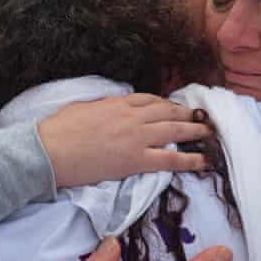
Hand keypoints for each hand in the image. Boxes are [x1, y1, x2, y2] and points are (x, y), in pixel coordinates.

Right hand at [38, 94, 211, 187]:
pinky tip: (205, 161)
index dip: (166, 104)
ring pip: (175, 130)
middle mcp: (132, 116)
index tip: (175, 107)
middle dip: (188, 114)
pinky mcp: (136, 160)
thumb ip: (102, 106)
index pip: (150, 100)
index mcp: (117, 102)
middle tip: (203, 117)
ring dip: (196, 131)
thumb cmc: (58, 130)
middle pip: (168, 111)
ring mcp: (136, 137)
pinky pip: (171, 158)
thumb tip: (110, 108)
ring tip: (211, 133)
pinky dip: (191, 159)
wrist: (49, 150)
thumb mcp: (82, 108)